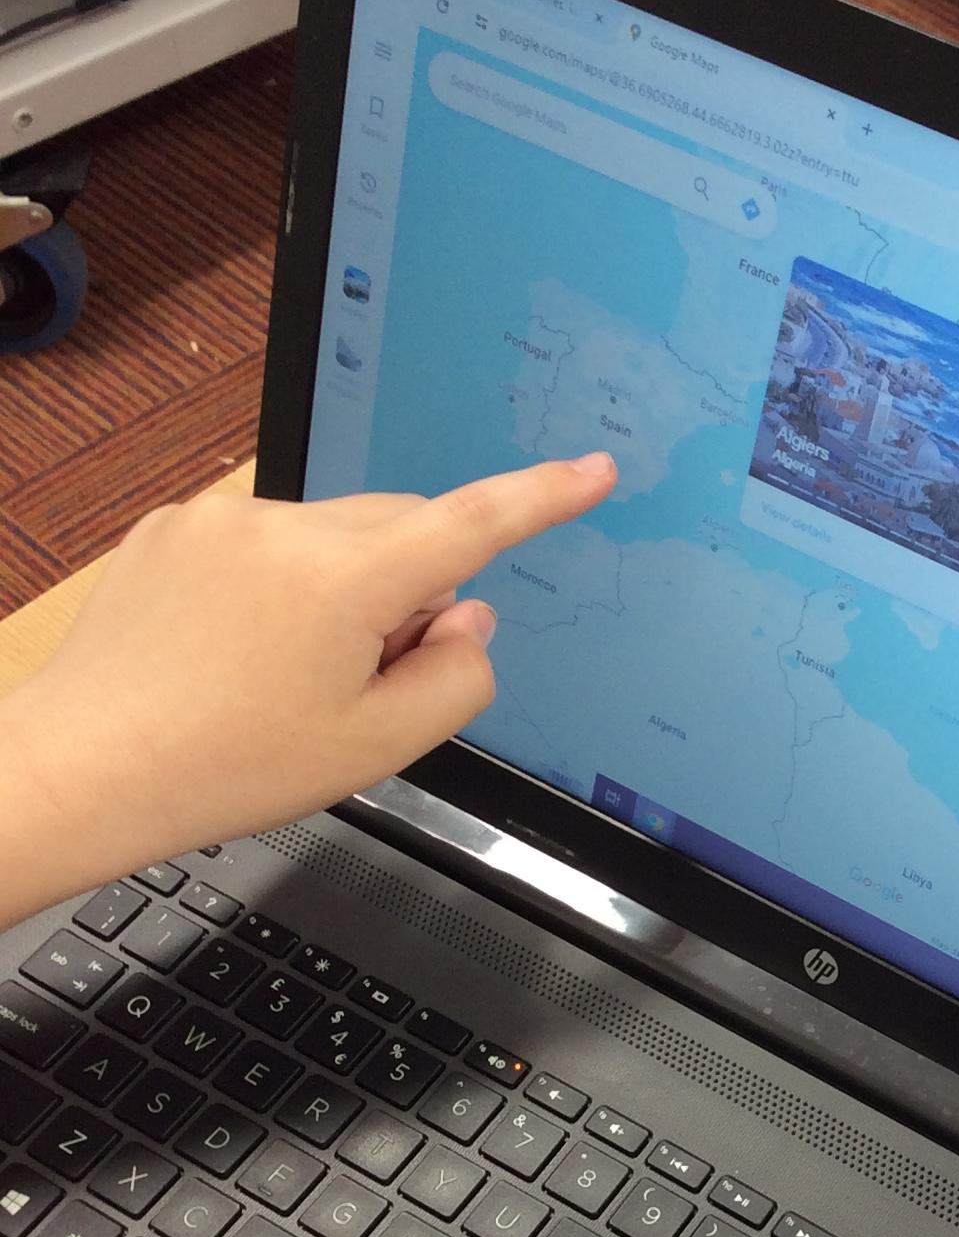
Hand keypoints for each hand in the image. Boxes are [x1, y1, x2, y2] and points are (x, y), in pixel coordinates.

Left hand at [0, 454, 615, 923]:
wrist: (86, 766)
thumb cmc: (224, 764)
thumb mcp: (375, 748)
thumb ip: (456, 679)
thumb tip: (467, 619)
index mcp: (348, 580)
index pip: (473, 522)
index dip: (545, 495)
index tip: (593, 470)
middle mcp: (287, 528)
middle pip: (401, 532)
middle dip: (409, 591)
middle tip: (368, 680)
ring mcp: (224, 522)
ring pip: (333, 538)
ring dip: (340, 590)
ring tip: (283, 678)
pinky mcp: (176, 529)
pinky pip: (264, 541)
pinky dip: (275, 587)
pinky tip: (237, 655)